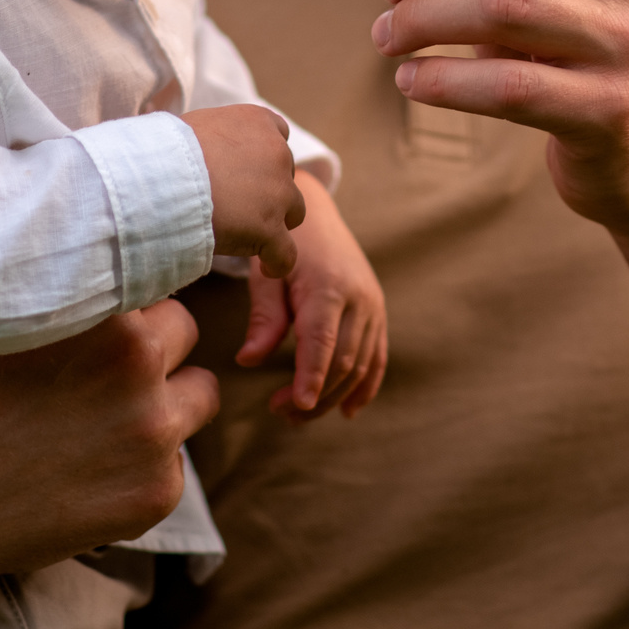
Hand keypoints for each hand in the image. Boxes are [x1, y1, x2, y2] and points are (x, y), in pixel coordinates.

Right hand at [0, 301, 225, 583]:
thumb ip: (53, 287)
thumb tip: (92, 254)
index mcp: (99, 305)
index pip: (153, 275)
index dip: (123, 299)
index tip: (97, 318)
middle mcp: (138, 362)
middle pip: (183, 333)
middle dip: (150, 348)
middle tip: (95, 374)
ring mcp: (153, 433)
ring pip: (197, 396)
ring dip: (163, 404)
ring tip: (96, 422)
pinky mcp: (154, 494)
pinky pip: (176, 463)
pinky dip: (143, 466)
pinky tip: (83, 472)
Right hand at [181, 104, 304, 277]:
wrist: (161, 177)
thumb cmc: (165, 150)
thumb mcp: (196, 126)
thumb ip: (217, 137)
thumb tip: (206, 150)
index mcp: (258, 123)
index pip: (278, 136)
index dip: (265, 158)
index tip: (249, 171)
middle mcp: (276, 153)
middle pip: (286, 176)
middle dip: (269, 190)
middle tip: (239, 204)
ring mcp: (277, 193)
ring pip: (293, 213)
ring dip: (275, 222)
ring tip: (252, 237)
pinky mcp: (269, 229)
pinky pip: (286, 253)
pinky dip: (278, 262)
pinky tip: (267, 267)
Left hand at [234, 173, 386, 419]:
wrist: (318, 214)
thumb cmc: (286, 245)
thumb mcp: (267, 275)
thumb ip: (264, 319)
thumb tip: (249, 360)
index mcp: (329, 286)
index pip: (321, 342)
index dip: (310, 378)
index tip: (294, 406)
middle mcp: (359, 299)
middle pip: (343, 361)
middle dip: (314, 395)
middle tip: (280, 412)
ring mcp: (374, 307)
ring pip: (361, 365)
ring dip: (333, 397)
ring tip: (299, 415)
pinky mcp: (378, 312)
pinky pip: (378, 357)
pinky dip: (366, 387)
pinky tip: (349, 410)